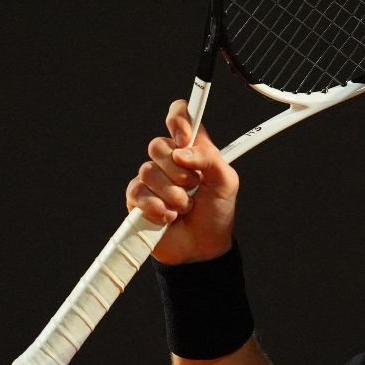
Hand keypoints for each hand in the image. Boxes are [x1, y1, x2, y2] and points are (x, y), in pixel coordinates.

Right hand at [126, 99, 238, 264]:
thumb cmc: (217, 212)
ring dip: (172, 194)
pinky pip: (138, 192)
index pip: (180, 116)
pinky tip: (169, 217)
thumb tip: (182, 151)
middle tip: (194, 187)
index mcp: (194, 149)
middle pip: (158, 144)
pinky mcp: (137, 199)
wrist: (201, 248)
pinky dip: (157, 207)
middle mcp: (170, 160)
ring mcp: (152, 179)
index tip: (184, 138)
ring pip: (148, 170)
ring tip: (184, 207)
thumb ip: (210, 159)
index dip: (178, 119)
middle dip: (179, 172)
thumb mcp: (226, 183)